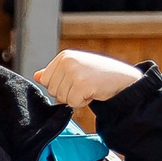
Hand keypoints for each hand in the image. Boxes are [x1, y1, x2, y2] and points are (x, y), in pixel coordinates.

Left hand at [32, 49, 146, 110]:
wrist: (124, 79)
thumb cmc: (100, 74)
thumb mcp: (76, 69)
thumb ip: (56, 73)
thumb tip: (37, 76)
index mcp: (64, 56)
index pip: (45, 81)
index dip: (60, 86)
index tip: (75, 81)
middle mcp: (67, 61)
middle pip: (52, 91)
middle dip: (67, 93)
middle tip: (84, 85)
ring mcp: (74, 72)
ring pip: (61, 98)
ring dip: (76, 98)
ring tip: (90, 87)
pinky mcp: (82, 84)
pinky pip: (73, 103)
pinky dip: (83, 102)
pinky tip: (94, 92)